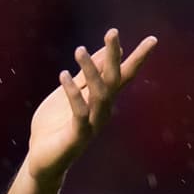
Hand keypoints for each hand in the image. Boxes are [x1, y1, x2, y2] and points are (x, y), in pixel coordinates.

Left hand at [26, 28, 157, 183]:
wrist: (40, 161)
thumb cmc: (54, 127)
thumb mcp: (70, 93)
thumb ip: (85, 75)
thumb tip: (105, 51)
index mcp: (102, 100)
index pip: (124, 75)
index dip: (137, 58)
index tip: (153, 39)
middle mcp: (102, 111)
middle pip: (114, 80)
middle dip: (114, 56)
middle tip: (112, 32)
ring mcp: (92, 125)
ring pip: (99, 94)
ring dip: (91, 71)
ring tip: (79, 50)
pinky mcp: (77, 136)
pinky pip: (80, 113)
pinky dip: (73, 93)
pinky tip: (63, 75)